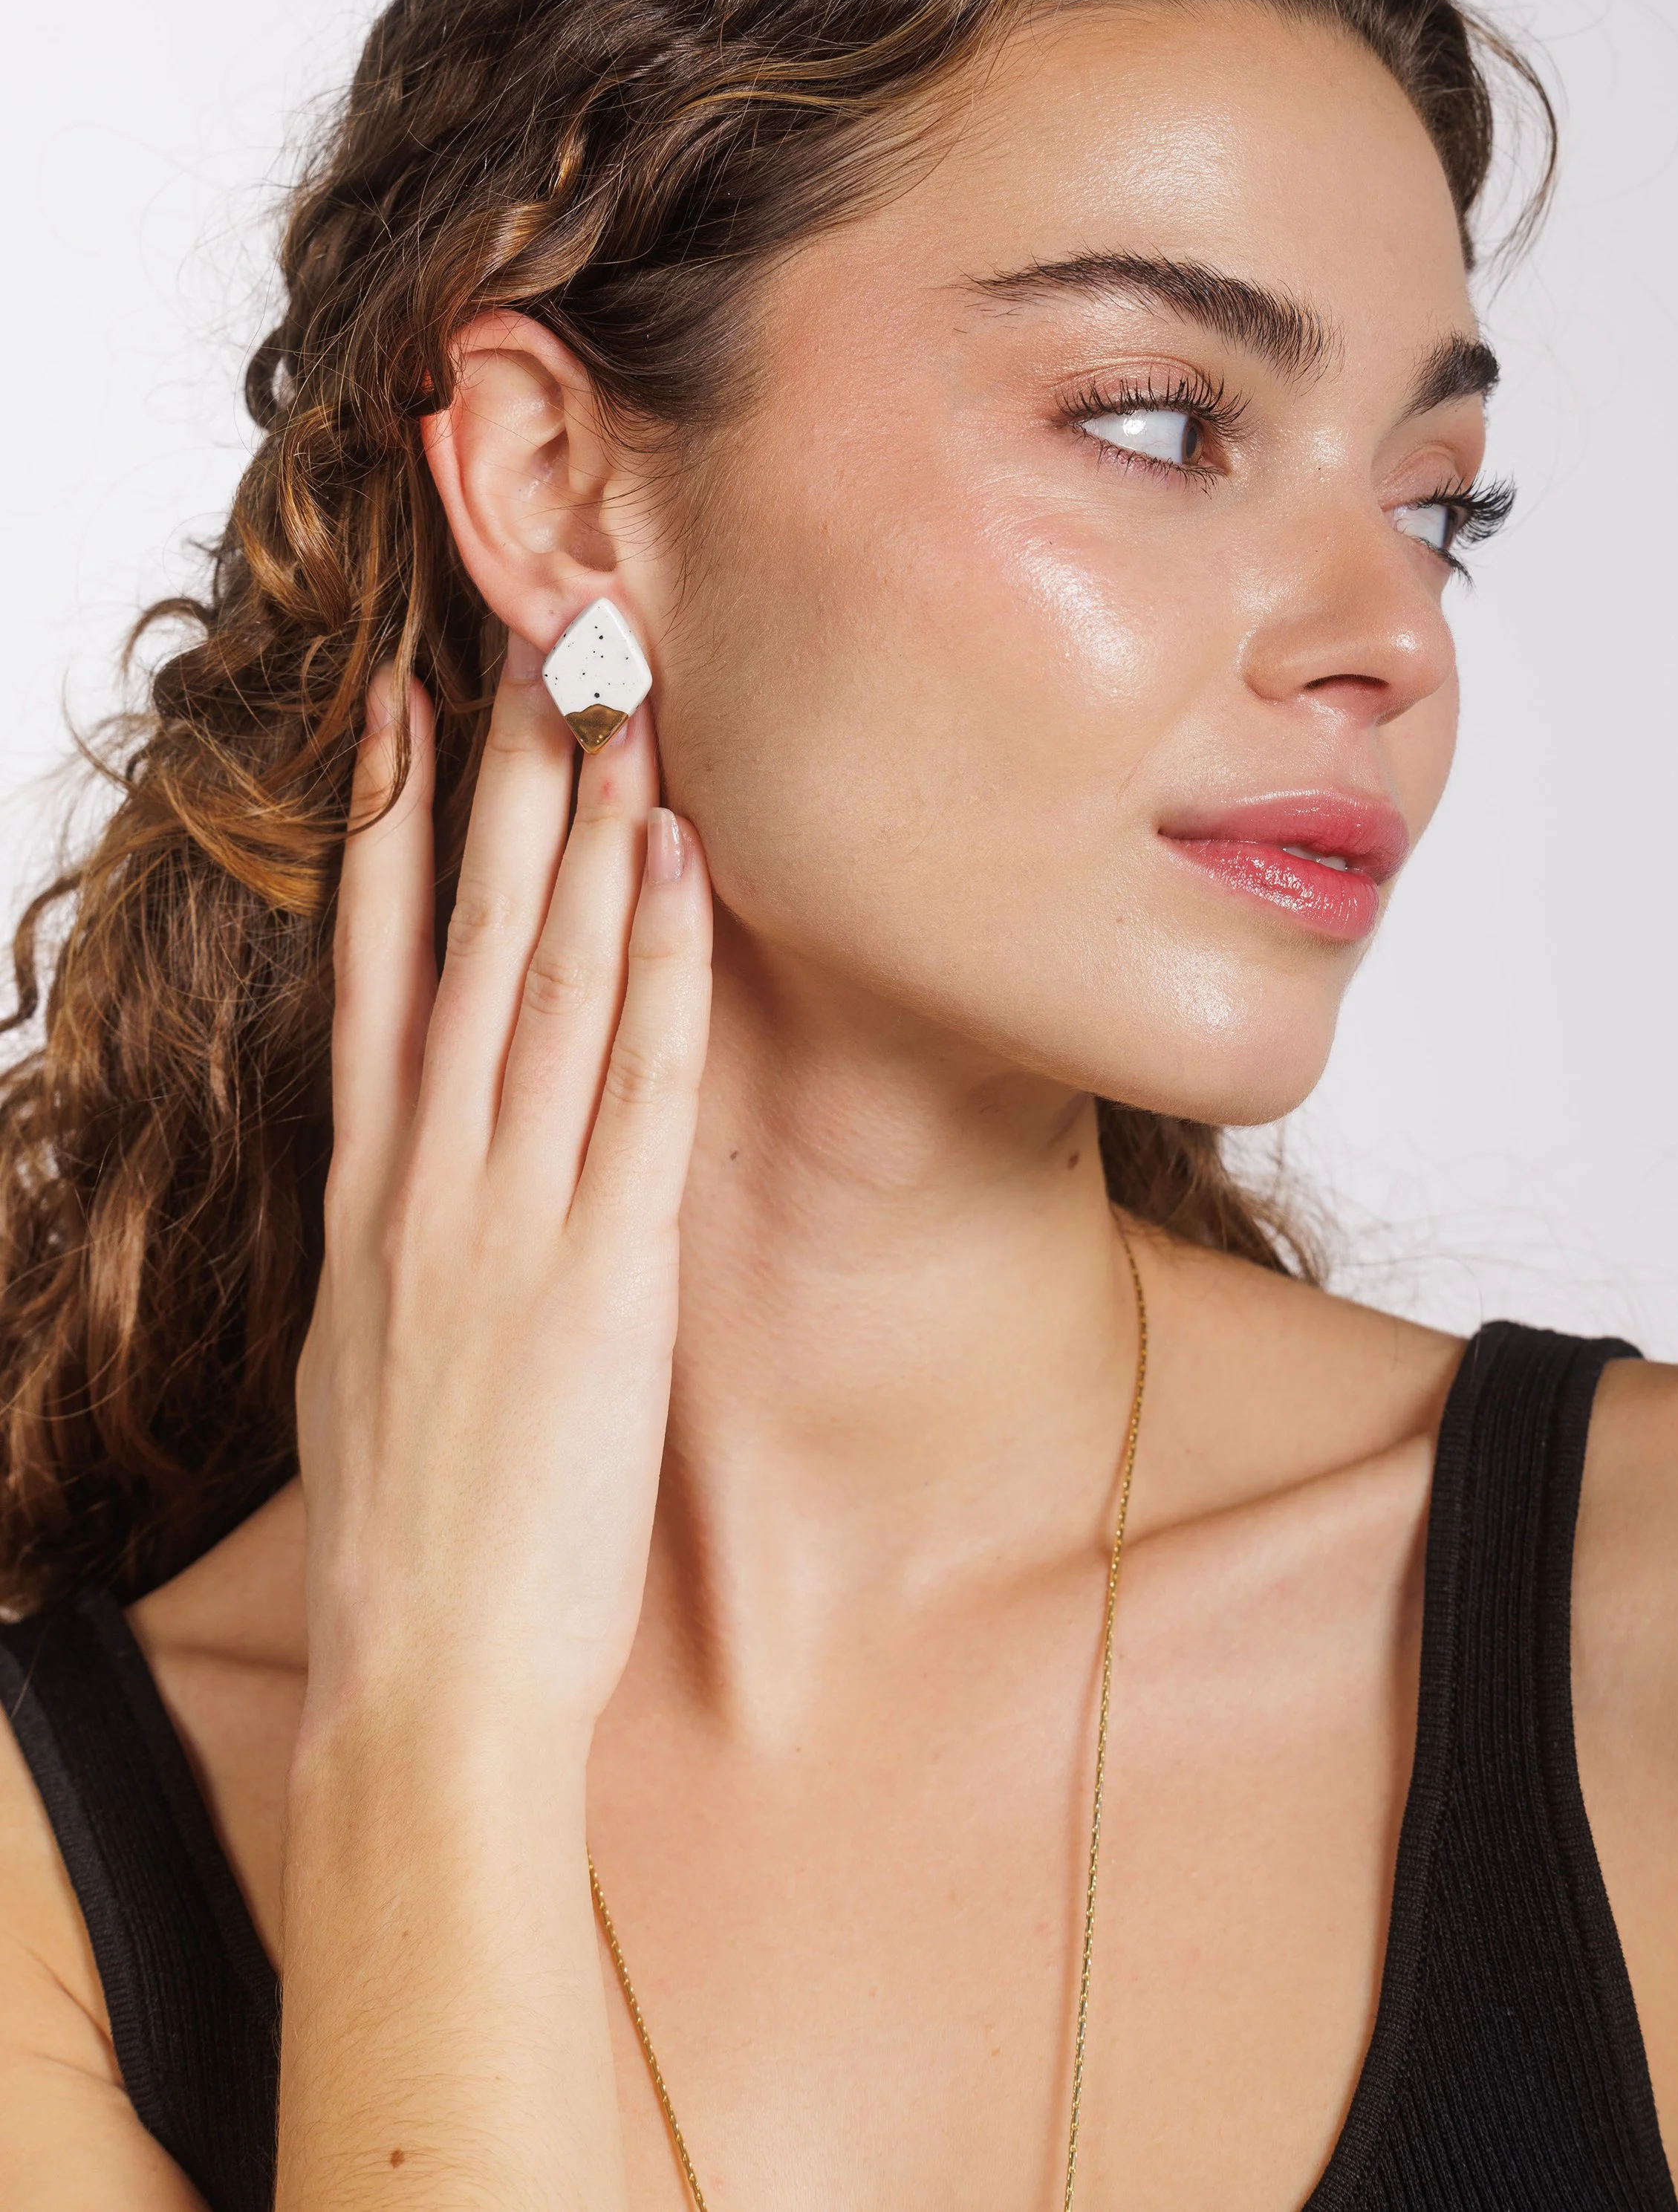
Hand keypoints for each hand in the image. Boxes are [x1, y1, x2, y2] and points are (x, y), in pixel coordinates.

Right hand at [295, 638, 712, 1747]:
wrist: (428, 1664)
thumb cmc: (404, 1523)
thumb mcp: (363, 1346)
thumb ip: (392, 1236)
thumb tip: (407, 1169)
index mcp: (368, 1188)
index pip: (373, 962)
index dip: (384, 826)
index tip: (395, 709)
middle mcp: (429, 1171)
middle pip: (466, 933)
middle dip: (501, 779)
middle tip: (532, 645)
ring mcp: (512, 1210)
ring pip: (553, 978)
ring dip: (589, 833)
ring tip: (619, 708)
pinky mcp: (608, 1267)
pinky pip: (641, 1083)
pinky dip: (663, 968)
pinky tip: (682, 872)